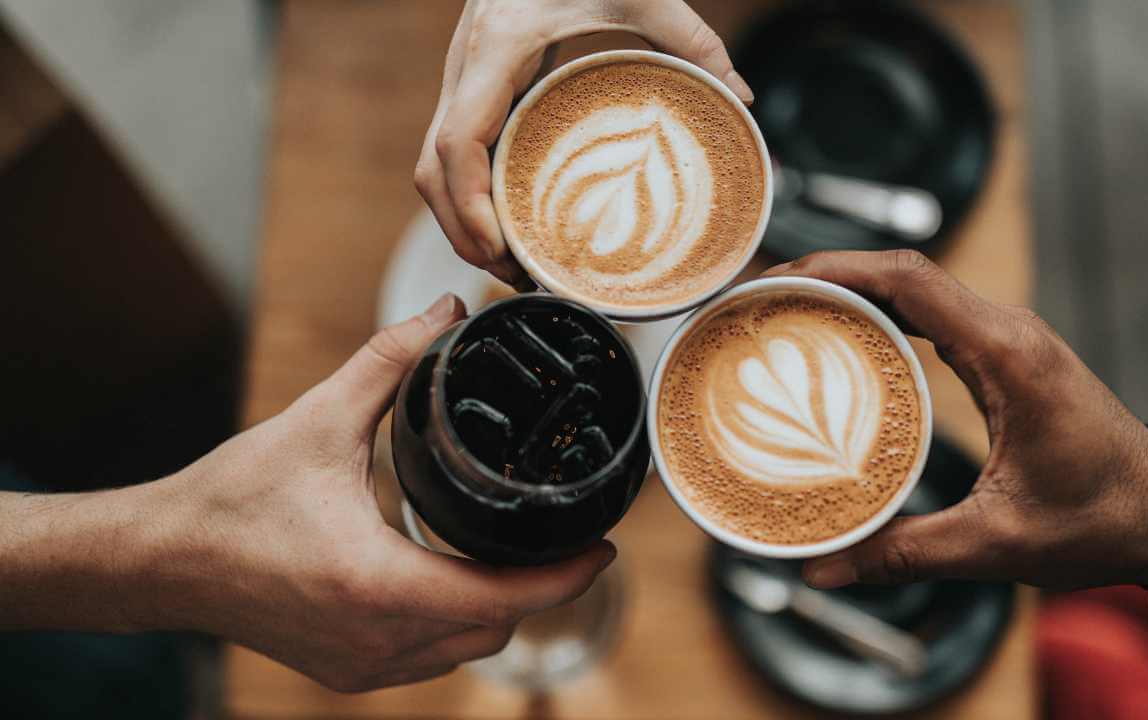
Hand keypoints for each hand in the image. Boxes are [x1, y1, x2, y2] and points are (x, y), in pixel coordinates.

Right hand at [140, 294, 614, 691]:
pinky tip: (452, 580)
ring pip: (465, 649)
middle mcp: (378, 639)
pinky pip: (428, 659)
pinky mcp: (346, 670)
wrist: (161, 561)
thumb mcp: (318, 420)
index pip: (506, 597)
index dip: (567, 575)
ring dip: (497, 607)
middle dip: (539, 587)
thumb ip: (389, 361)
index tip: (604, 544)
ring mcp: (362, 665)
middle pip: (496, 627)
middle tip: (563, 537)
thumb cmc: (232, 499)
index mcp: (379, 583)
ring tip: (516, 552)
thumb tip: (442, 312)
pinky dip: (454, 624)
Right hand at [414, 0, 753, 284]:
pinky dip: (469, 196)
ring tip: (511, 263)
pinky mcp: (474, 89)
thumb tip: (739, 95)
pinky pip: (452, 154)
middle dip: (463, 233)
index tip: (500, 247)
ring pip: (432, 169)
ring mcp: (462, 81)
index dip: (469, 205)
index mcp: (496, 50)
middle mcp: (465, 70)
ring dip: (462, 222)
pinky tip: (508, 221)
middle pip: (432, 173)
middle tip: (513, 275)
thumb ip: (691, 39)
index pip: (456, 143)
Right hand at [760, 251, 1147, 590]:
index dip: (834, 268)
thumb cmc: (1104, 520)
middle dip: (826, 275)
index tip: (776, 281)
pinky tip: (841, 343)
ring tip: (785, 314)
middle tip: (760, 301)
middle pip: (902, 272)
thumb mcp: (996, 542)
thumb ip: (904, 552)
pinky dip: (881, 316)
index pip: (909, 279)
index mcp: (1007, 354)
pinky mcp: (1005, 358)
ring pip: (916, 288)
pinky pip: (932, 316)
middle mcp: (1007, 332)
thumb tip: (824, 568)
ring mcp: (1008, 340)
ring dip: (852, 291)